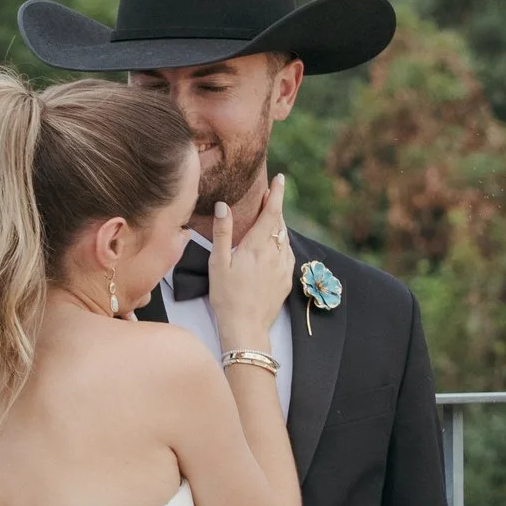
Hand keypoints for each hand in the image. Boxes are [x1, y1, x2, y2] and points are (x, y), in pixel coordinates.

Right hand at [206, 175, 293, 348]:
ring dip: (278, 225)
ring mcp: (283, 267)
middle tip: (269, 195)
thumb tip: (223, 206)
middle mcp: (275, 254)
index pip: (272, 212)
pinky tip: (274, 245)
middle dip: (275, 207)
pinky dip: (281, 242)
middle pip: (280, 223)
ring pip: (284, 238)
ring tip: (269, 219)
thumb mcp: (218, 263)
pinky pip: (287, 254)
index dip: (277, 193)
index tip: (280, 179)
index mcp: (258, 246)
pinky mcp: (286, 280)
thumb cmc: (227, 296)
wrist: (246, 327)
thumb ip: (223, 233)